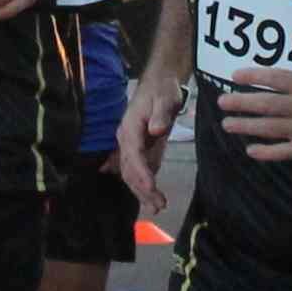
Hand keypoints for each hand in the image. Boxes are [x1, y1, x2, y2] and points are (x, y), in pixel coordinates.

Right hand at [115, 73, 180, 214]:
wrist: (160, 83)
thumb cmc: (162, 90)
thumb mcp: (165, 98)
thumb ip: (161, 114)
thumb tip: (155, 130)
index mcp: (130, 128)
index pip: (132, 154)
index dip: (141, 173)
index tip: (151, 188)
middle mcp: (126, 140)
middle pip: (130, 169)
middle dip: (142, 188)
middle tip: (159, 204)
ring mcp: (132, 147)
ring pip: (132, 174)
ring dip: (143, 192)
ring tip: (158, 207)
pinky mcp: (141, 151)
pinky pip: (139, 172)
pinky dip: (145, 187)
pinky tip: (152, 201)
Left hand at [211, 56, 291, 164]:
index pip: (276, 78)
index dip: (253, 76)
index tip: (234, 75)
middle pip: (268, 103)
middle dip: (241, 102)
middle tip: (221, 101)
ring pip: (271, 127)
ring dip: (247, 126)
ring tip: (227, 124)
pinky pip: (284, 151)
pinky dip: (267, 152)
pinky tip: (251, 150)